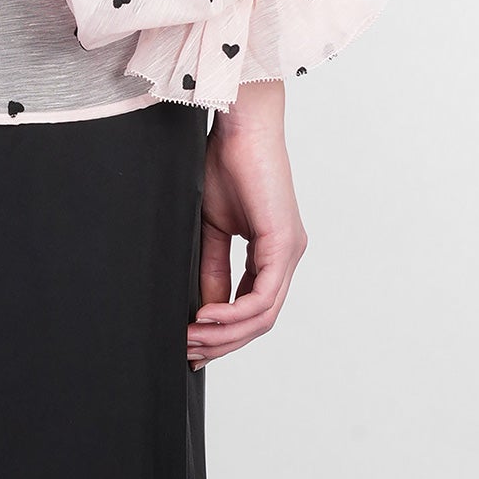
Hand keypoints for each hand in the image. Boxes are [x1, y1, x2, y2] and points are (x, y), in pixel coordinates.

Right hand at [187, 79, 306, 368]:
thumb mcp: (212, 227)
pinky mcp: (284, 243)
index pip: (254, 307)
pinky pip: (263, 296)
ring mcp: (289, 252)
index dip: (224, 332)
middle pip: (261, 320)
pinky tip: (207, 316)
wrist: (239, 126)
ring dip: (225, 333)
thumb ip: (212, 268)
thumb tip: (204, 310)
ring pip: (263, 315)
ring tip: (191, 338)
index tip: (193, 344)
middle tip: (189, 352)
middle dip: (223, 341)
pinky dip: (234, 312)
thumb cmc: (223, 163)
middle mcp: (287, 256)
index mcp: (272, 252)